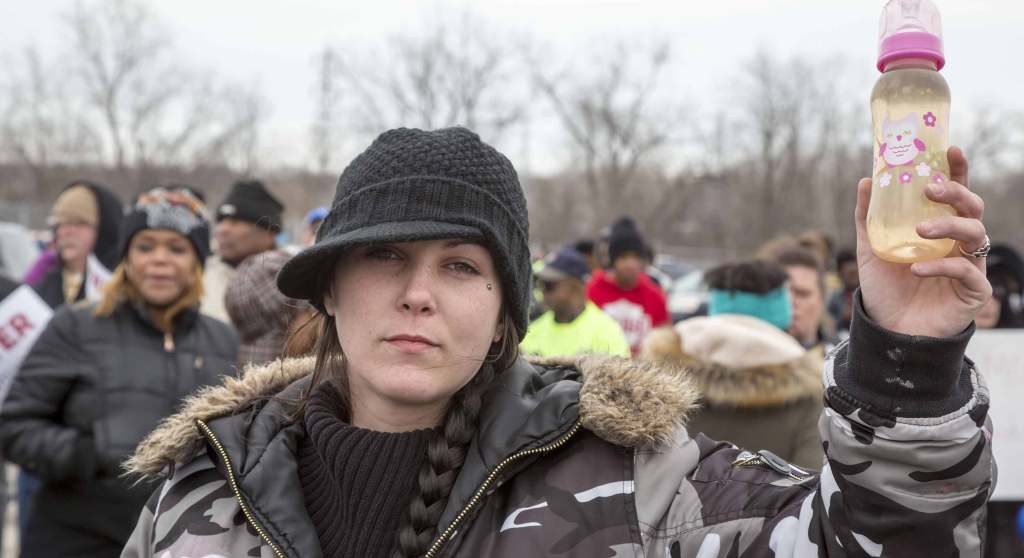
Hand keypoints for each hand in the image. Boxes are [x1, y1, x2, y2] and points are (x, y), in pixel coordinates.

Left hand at [855, 146, 990, 337]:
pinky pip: (966, 270)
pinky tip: (916, 269)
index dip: (958, 171)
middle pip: (973, 208)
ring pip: (975, 234)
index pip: (955, 195)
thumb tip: (866, 180)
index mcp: (940, 230)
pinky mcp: (973, 291)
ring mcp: (970, 266)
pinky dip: (940, 266)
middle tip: (931, 189)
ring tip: (919, 231)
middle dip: (956, 193)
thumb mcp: (870, 249)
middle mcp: (958, 244)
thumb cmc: (885, 289)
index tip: (951, 149)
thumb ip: (869, 217)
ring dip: (948, 226)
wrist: (887, 332)